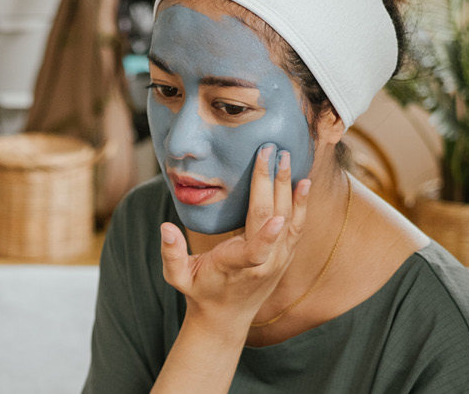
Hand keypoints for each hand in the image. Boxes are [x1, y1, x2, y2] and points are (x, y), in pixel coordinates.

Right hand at [159, 145, 310, 327]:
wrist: (227, 315)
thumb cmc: (199, 291)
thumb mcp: (177, 277)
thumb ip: (171, 253)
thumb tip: (165, 227)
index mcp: (237, 266)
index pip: (255, 252)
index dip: (267, 237)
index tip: (275, 218)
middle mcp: (264, 263)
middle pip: (273, 219)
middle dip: (272, 184)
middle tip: (271, 152)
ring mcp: (279, 259)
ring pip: (290, 219)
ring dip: (289, 187)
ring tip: (287, 158)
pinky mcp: (285, 254)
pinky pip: (297, 225)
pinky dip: (301, 203)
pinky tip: (303, 181)